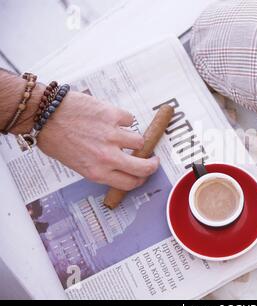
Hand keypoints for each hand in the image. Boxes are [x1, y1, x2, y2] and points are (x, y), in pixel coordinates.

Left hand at [38, 91, 158, 189]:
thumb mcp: (76, 163)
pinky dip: (124, 119)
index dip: (141, 180)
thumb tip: (119, 167)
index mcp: (96, 172)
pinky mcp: (112, 115)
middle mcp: (107, 157)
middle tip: (153, 160)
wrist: (44, 113)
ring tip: (123, 134)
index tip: (144, 174)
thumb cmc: (55, 138)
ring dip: (134, 139)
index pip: (130, 183)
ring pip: (140, 141)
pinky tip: (112, 118)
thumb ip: (99, 168)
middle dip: (152, 164)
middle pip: (144, 167)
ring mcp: (112, 136)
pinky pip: (129, 119)